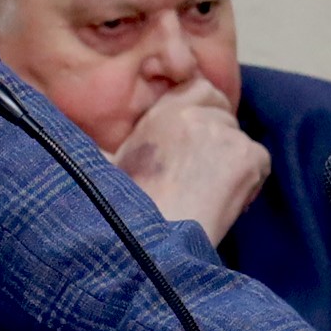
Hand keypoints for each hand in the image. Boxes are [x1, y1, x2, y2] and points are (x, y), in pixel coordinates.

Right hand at [111, 81, 271, 240]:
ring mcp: (224, 134)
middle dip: (218, 142)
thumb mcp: (109, 166)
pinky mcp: (248, 157)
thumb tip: (70, 138)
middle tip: (202, 176)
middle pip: (225, 116)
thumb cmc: (126, 213)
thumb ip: (111, 146)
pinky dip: (250, 183)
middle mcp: (194, 115)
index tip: (198, 137)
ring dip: (232, 165)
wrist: (154, 242)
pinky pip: (259, 163)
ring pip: (241, 142)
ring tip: (208, 195)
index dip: (204, 112)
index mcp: (162, 113)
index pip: (201, 88)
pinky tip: (226, 203)